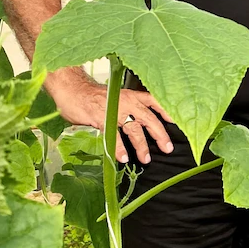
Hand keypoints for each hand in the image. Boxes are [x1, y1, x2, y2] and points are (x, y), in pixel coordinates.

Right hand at [47, 72, 173, 164]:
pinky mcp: (101, 119)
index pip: (154, 101)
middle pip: (149, 119)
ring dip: (141, 146)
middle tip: (167, 148)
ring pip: (134, 129)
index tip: (176, 122)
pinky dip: (119, 148)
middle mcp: (127, 101)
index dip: (166, 112)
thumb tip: (138, 122)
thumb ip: (128, 108)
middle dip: (160, 134)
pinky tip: (123, 157)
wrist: (72, 89)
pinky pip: (114, 135)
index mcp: (132, 95)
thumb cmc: (93, 96)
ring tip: (145, 158)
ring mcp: (115, 110)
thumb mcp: (116, 97)